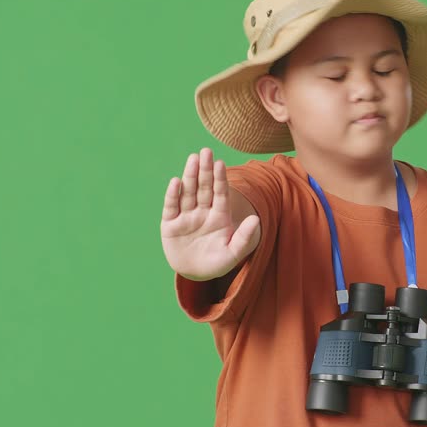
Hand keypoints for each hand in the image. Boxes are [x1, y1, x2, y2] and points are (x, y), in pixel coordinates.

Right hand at [160, 148, 259, 281]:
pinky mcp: (170, 224)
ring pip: (188, 193)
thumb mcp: (233, 254)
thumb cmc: (217, 263)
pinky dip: (173, 195)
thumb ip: (244, 238)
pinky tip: (175, 182)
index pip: (220, 194)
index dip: (220, 179)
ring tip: (192, 159)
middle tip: (206, 151)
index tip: (221, 163)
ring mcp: (186, 217)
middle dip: (205, 170)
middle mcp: (202, 212)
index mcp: (219, 216)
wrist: (194, 274)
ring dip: (190, 176)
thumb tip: (256, 219)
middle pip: (204, 188)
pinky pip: (171, 207)